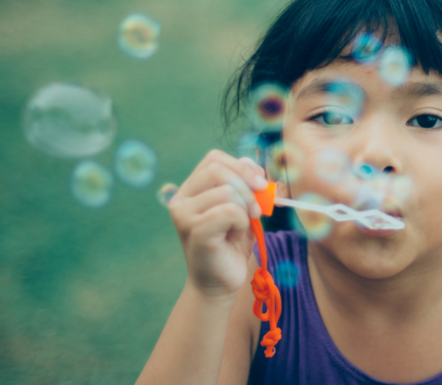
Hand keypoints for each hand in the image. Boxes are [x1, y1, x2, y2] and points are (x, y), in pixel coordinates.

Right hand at [168, 149, 268, 298]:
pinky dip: (241, 223)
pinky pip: (229, 211)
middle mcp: (181, 199)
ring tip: (240, 229)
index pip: (214, 159)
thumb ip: (247, 185)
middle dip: (247, 185)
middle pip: (218, 170)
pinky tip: (235, 237)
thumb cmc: (231, 245)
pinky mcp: (194, 230)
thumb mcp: (243, 210)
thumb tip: (253, 164)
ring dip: (245, 210)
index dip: (241, 166)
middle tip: (257, 209)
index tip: (261, 183)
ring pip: (227, 191)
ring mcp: (184, 215)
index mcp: (191, 189)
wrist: (220, 283)